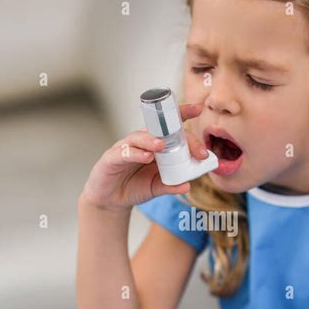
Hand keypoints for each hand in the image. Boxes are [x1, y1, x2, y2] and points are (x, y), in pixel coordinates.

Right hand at [81, 103, 208, 213]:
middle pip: (158, 129)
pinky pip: (124, 153)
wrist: (110, 199)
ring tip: (162, 145)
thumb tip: (188, 185)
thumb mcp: (157, 187)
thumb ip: (171, 185)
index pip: (170, 126)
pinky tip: (146, 156)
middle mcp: (141, 141)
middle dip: (176, 135)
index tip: (198, 109)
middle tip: (193, 148)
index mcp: (155, 144)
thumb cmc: (134, 186)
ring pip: (138, 137)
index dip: (182, 114)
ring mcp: (125, 147)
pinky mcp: (111, 158)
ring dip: (151, 140)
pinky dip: (135, 153)